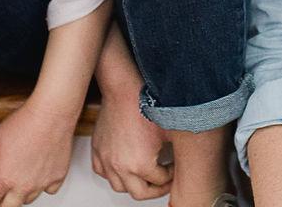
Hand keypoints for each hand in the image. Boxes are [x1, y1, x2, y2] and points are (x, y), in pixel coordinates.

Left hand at [0, 99, 74, 206]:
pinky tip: (41, 172)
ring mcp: (41, 184)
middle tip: (4, 188)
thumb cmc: (25, 121)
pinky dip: (44, 184)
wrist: (51, 112)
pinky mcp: (57, 177)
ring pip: (28, 200)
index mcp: (3, 178)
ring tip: (23, 176)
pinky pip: (49, 190)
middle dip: (3, 200)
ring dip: (23, 192)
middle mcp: (22, 186)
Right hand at [91, 82, 172, 200]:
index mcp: (140, 164)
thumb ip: (176, 150)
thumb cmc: (144, 104)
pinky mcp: (97, 151)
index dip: (170, 176)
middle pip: (140, 193)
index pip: (160, 182)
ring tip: (144, 175)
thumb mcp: (169, 129)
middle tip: (162, 180)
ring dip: (133, 184)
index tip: (172, 168)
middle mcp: (121, 167)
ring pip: (119, 186)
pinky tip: (122, 166)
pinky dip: (113, 174)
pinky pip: (102, 173)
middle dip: (154, 189)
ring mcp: (107, 160)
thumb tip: (184, 159)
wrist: (123, 88)